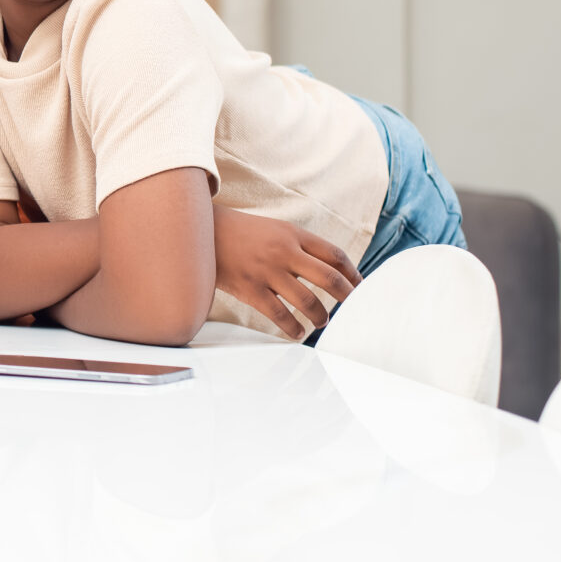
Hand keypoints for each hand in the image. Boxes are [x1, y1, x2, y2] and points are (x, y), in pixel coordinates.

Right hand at [212, 207, 360, 340]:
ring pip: (308, 302)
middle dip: (348, 297)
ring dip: (321, 317)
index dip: (353, 274)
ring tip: (322, 321)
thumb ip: (300, 246)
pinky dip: (294, 328)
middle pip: (330, 278)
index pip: (335, 255)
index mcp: (293, 234)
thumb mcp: (275, 230)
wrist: (200, 232)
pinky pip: (280, 315)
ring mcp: (267, 271)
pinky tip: (298, 332)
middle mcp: (284, 251)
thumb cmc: (242, 233)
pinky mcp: (250, 289)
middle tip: (353, 309)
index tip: (360, 287)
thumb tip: (331, 270)